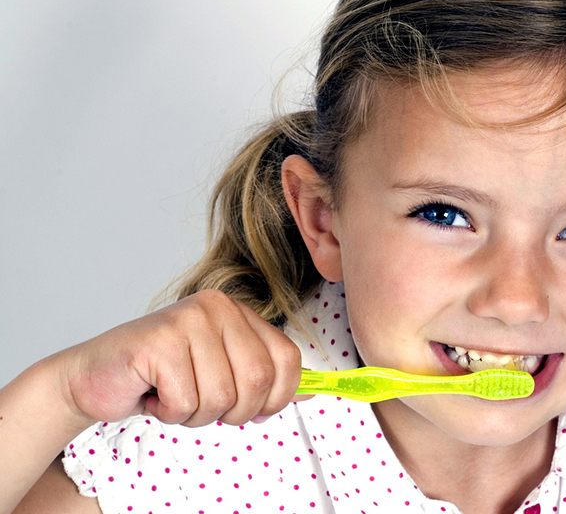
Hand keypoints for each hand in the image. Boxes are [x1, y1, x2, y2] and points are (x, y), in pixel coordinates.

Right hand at [61, 290, 304, 427]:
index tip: (255, 410)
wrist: (97, 377)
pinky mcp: (159, 341)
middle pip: (258, 380)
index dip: (277, 396)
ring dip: (197, 414)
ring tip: (174, 396)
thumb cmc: (162, 376)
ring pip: (221, 397)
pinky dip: (170, 413)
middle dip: (235, 411)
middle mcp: (216, 308)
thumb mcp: (222, 372)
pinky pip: (186, 402)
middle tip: (205, 406)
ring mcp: (187, 320)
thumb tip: (312, 393)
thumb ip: (265, 377)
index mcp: (238, 312)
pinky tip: (154, 394)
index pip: (288, 358)